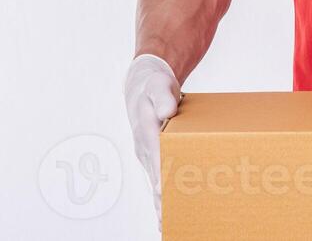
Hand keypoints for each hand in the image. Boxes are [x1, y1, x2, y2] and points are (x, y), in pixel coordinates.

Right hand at [124, 53, 182, 219]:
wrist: (142, 86)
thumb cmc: (153, 86)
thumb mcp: (159, 85)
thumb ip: (163, 97)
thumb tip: (167, 111)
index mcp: (147, 131)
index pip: (156, 159)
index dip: (161, 178)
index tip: (166, 195)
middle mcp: (145, 147)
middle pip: (154, 178)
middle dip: (161, 200)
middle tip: (168, 222)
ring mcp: (147, 154)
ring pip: (154, 183)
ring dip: (160, 203)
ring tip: (166, 226)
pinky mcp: (152, 156)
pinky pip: (156, 178)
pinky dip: (159, 196)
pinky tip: (165, 211)